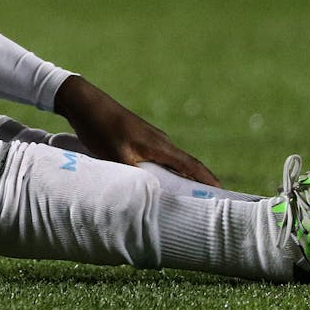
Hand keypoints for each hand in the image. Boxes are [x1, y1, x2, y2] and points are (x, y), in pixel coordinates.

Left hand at [53, 75, 220, 185]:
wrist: (85, 104)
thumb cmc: (101, 128)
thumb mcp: (118, 155)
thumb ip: (137, 174)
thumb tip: (150, 194)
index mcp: (160, 145)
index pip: (191, 165)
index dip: (208, 180)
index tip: (223, 194)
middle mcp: (160, 141)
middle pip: (186, 165)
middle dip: (198, 183)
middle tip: (207, 205)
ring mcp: (150, 139)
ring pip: (171, 163)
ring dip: (180, 179)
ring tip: (186, 200)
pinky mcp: (139, 139)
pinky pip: (159, 160)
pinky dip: (164, 173)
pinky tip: (158, 184)